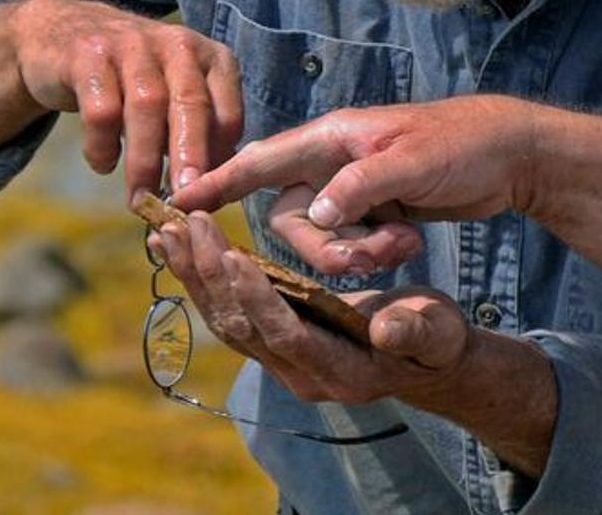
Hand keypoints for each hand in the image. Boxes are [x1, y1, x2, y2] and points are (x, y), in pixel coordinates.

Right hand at [12, 0, 242, 197]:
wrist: (61, 33)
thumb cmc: (133, 80)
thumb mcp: (175, 95)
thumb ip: (197, 134)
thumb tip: (213, 189)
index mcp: (210, 58)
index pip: (228, 113)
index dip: (219, 161)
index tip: (207, 197)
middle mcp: (177, 45)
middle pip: (191, 105)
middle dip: (189, 157)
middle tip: (184, 200)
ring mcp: (133, 45)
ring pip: (147, 106)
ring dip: (145, 160)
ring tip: (141, 198)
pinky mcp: (88, 56)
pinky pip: (101, 109)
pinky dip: (102, 145)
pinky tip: (103, 164)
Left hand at [153, 211, 475, 403]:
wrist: (427, 359)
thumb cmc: (435, 337)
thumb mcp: (435, 331)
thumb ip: (412, 331)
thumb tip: (385, 329)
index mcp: (338, 372)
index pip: (284, 334)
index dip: (255, 298)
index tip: (230, 255)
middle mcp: (300, 375)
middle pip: (241, 328)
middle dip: (209, 277)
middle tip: (183, 227)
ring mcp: (283, 364)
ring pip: (226, 322)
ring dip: (194, 276)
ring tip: (166, 233)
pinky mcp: (274, 344)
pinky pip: (229, 313)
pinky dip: (203, 279)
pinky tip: (182, 248)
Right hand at [175, 95, 542, 272]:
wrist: (508, 154)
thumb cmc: (461, 143)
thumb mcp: (410, 162)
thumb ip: (359, 186)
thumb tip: (315, 215)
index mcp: (330, 139)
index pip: (261, 161)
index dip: (218, 181)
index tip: (178, 200)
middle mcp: (331, 164)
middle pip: (292, 220)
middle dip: (328, 247)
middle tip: (376, 249)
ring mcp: (350, 190)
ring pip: (322, 239)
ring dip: (358, 252)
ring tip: (405, 239)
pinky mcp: (371, 212)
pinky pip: (351, 246)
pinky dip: (376, 252)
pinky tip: (411, 238)